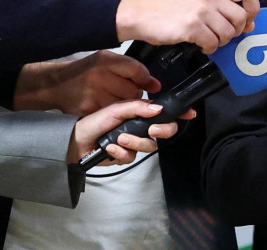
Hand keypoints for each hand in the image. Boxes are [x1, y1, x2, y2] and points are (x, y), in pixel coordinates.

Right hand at [14, 50, 159, 115]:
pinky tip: (108, 107)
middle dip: (135, 93)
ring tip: (116, 99)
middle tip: (128, 93)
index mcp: (105, 60)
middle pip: (133, 91)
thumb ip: (132, 69)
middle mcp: (99, 76)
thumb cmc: (85, 71)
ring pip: (125, 104)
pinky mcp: (88, 109)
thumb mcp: (107, 60)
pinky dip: (115, 114)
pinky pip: (112, 114)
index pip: (137, 70)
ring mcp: (93, 94)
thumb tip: (156, 85)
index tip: (151, 85)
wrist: (56, 84)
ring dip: (126, 104)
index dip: (146, 80)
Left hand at [68, 99, 195, 163]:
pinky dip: (121, 153)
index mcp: (140, 114)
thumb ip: (138, 108)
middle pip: (164, 131)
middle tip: (152, 129)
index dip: (179, 113)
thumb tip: (159, 109)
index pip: (164, 113)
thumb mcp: (116, 109)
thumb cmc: (95, 121)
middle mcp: (140, 128)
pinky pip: (132, 157)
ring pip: (149, 146)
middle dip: (162, 130)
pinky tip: (111, 149)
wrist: (75, 142)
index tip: (190, 113)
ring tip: (119, 139)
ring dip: (135, 142)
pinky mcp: (125, 157)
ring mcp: (134, 143)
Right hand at [115, 0, 258, 53]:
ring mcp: (201, 10)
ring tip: (209, 39)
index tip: (247, 20)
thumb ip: (224, 6)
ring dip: (220, 41)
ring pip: (228, 33)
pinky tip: (200, 44)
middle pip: (241, 17)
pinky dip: (209, 48)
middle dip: (235, 31)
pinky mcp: (192, 26)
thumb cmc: (172, 8)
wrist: (144, 14)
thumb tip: (249, 23)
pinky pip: (213, 43)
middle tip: (223, 34)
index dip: (253, 8)